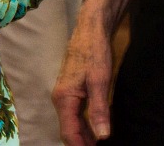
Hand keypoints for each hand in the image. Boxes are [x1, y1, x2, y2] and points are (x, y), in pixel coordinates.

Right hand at [54, 18, 115, 144]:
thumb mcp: (100, 81)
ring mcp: (65, 94)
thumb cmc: (95, 52)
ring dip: (83, 136)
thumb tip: (102, 137)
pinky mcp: (72, 89)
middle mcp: (61, 98)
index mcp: (64, 98)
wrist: (91, 28)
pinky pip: (75, 114)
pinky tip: (95, 130)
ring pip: (72, 122)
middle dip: (81, 144)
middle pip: (68, 130)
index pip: (69, 133)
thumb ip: (100, 110)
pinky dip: (84, 125)